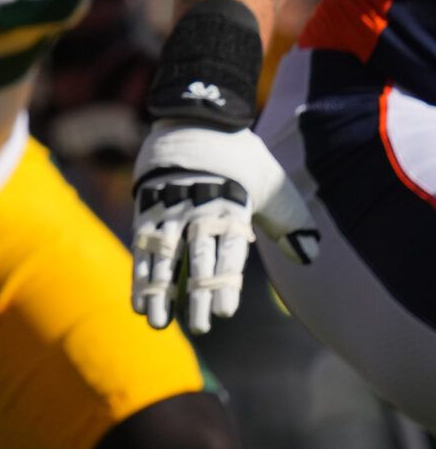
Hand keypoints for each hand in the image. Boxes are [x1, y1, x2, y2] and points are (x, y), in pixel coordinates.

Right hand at [130, 122, 318, 333]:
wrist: (195, 120)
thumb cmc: (241, 157)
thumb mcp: (273, 183)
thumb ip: (291, 221)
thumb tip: (310, 256)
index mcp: (230, 209)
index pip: (228, 253)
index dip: (226, 283)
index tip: (225, 312)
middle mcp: (197, 213)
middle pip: (196, 260)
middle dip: (196, 295)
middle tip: (198, 327)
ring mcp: (168, 213)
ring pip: (162, 258)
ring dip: (159, 292)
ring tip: (156, 322)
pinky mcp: (146, 211)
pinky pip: (141, 249)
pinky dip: (139, 277)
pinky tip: (139, 301)